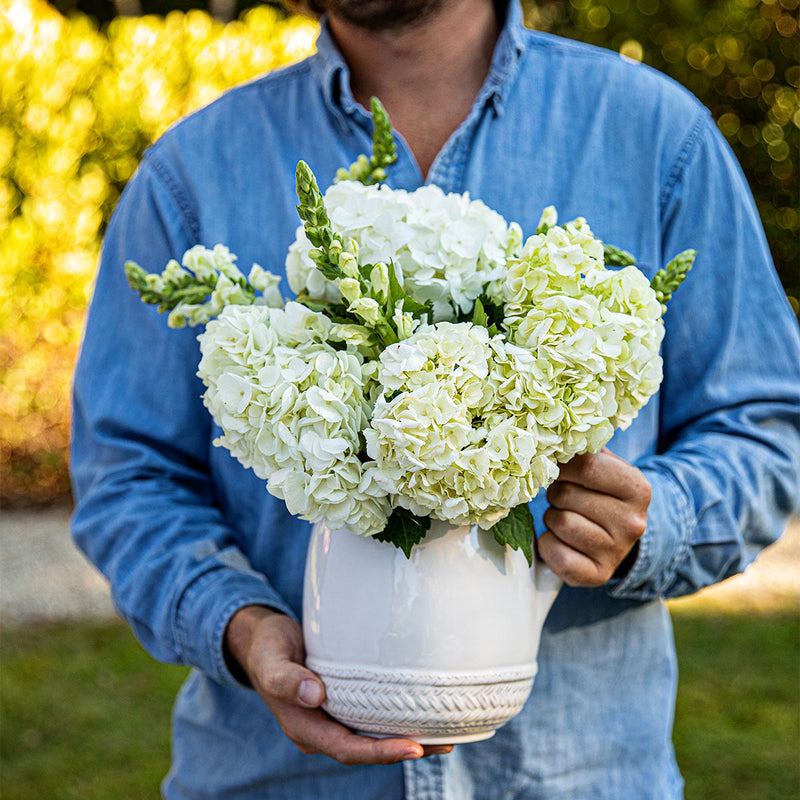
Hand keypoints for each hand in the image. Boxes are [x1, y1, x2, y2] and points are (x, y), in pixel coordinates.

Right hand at [224, 605, 453, 763]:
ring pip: (373, 736)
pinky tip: (421, 709)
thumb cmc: (268, 647)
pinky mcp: (343, 704)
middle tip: (444, 741)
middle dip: (406, 749)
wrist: (264, 641)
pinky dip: (397, 718)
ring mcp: (332, 719)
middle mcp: (321, 730)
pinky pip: (372, 718)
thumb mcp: (271, 659)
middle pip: (367, 750)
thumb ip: (286, 678)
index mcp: (303, 727)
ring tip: (445, 732)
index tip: (414, 747)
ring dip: (407, 737)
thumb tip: (315, 695)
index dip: (381, 752)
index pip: (347, 749)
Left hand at [538, 448, 650, 586]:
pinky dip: (548, 545)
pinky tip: (561, 540)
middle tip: (564, 499)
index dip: (561, 466)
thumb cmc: (601, 492)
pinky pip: (555, 554)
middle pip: (565, 496)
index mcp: (637, 488)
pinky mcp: (597, 575)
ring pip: (559, 523)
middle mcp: (633, 522)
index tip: (558, 468)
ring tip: (566, 517)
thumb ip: (583, 448)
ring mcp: (617, 552)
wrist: (618, 537)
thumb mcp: (603, 465)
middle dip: (554, 494)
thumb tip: (550, 434)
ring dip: (551, 519)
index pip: (585, 466)